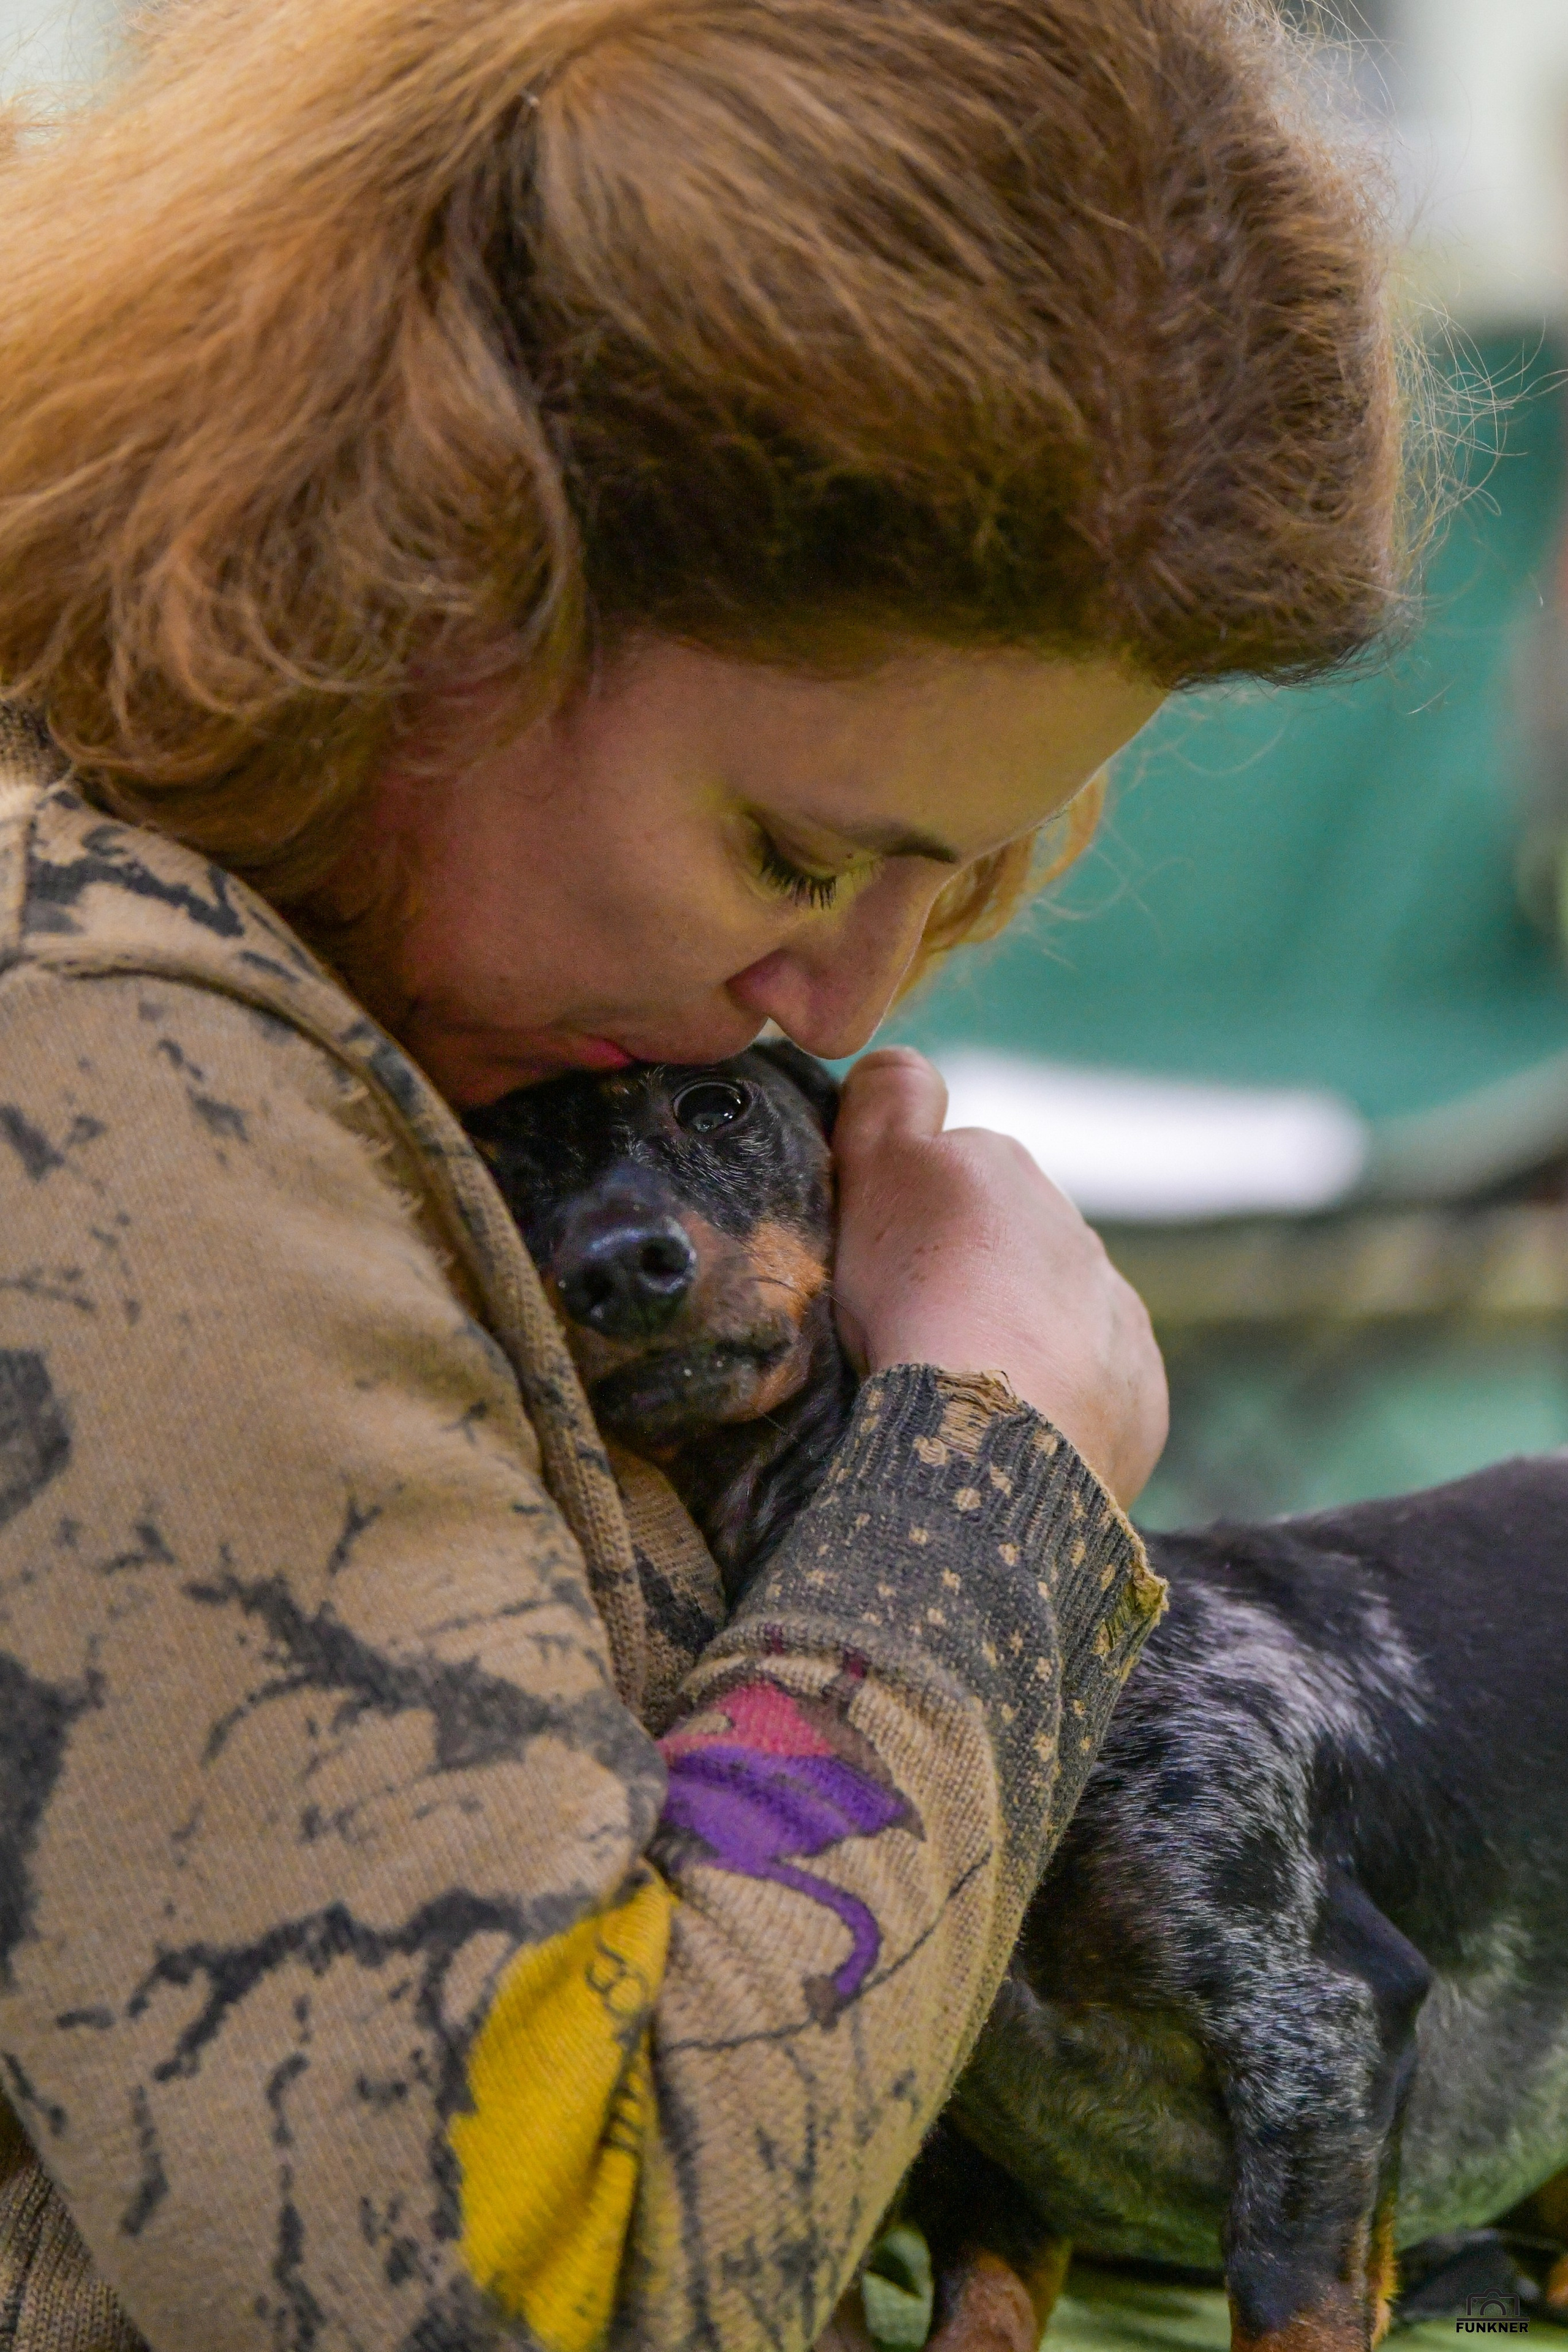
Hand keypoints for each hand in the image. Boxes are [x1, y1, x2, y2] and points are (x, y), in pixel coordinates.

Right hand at [831, 1047, 1167, 1508]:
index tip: (884, 1259)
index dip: (909, 1209)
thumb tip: (907, 1064)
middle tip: (914, 1332)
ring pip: (1051, 1314)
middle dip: (967, 1276)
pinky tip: (1012, 1428)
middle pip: (1001, 1245)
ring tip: (962, 1390)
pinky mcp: (1137, 1388)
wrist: (999, 1434)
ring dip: (1012, 1339)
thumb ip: (888, 1097)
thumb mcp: (875, 1166)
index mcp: (1002, 1170)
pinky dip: (1055, 1400)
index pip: (948, 1167)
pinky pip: (1091, 1384)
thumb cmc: (920, 1296)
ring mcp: (1112, 1311)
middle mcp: (1070, 1229)